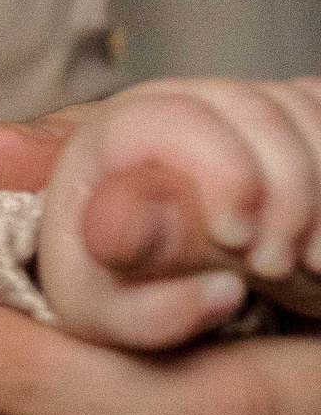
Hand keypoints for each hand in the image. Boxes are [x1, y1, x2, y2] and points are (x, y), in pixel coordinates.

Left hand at [33, 78, 320, 345]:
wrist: (147, 264)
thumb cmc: (118, 283)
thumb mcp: (113, 312)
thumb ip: (152, 310)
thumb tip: (225, 292)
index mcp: (114, 136)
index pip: (175, 118)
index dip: (222, 172)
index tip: (237, 241)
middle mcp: (177, 103)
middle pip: (256, 112)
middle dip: (285, 192)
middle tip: (274, 268)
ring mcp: (237, 103)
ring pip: (303, 113)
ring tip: (310, 264)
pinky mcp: (285, 113)